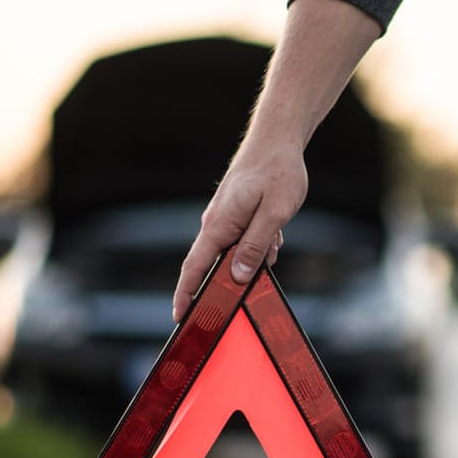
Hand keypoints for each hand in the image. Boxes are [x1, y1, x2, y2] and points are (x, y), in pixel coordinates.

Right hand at [172, 143, 306, 322]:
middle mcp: (216, 224)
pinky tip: (276, 230)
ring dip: (257, 253)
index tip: (179, 317)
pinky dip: (262, 241)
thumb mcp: (273, 214)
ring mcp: (225, 219)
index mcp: (220, 225)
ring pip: (238, 253)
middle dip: (233, 279)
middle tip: (247, 287)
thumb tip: (236, 277)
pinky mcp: (236, 215)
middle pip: (216, 265)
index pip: (195, 268)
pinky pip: (247, 240)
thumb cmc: (278, 173)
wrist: (278, 139)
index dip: (186, 295)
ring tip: (276, 233)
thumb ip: (254, 246)